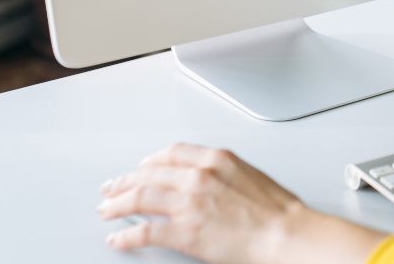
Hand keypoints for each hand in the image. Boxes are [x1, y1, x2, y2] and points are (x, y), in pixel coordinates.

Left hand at [98, 143, 386, 262]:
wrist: (286, 234)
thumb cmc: (277, 212)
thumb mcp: (250, 176)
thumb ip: (223, 173)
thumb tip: (206, 178)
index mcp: (216, 159)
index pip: (171, 153)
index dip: (150, 160)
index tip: (141, 167)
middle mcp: (198, 176)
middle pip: (149, 173)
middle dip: (125, 181)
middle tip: (112, 188)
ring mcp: (189, 203)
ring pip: (140, 198)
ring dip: (118, 204)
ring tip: (107, 210)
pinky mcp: (184, 231)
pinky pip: (145, 231)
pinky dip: (126, 235)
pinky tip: (118, 239)